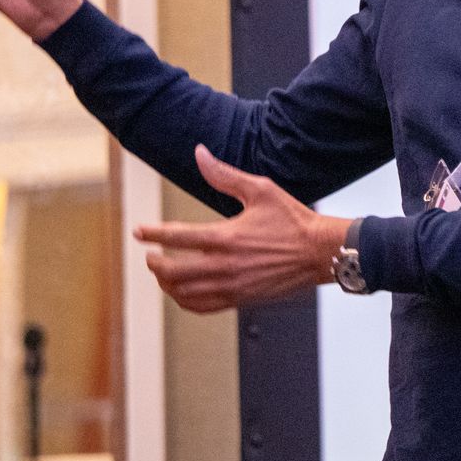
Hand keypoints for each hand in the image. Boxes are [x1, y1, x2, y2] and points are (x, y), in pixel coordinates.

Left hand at [135, 145, 353, 313]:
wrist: (320, 252)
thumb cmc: (293, 220)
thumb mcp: (261, 189)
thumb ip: (225, 175)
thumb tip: (200, 154)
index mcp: (226, 236)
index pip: (175, 237)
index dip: (151, 234)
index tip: (139, 231)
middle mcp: (224, 265)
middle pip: (172, 271)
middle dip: (155, 263)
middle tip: (151, 255)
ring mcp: (232, 286)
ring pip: (183, 293)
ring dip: (167, 283)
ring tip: (163, 273)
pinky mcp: (241, 299)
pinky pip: (202, 307)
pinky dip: (185, 301)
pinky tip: (183, 292)